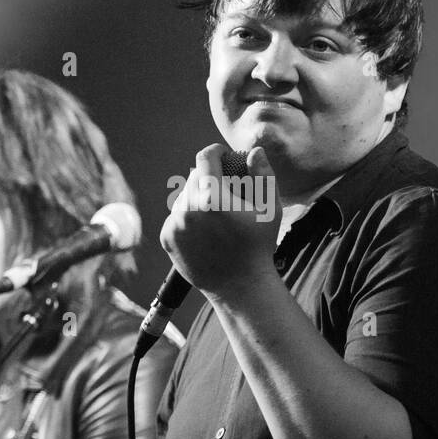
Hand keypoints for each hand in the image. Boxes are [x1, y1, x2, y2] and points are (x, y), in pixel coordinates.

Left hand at [160, 144, 281, 299]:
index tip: (223, 154)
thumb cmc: (259, 247)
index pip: (206, 158)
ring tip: (216, 211)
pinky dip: (188, 216)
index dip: (216, 151)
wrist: (240, 287)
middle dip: (209, 175)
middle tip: (225, 185)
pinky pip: (176, 216)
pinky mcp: (167, 238)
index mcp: (213, 197)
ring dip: (198, 196)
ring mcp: (174, 224)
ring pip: (184, 196)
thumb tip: (254, 151)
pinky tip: (205, 228)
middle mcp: (188, 208)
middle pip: (194, 176)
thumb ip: (263, 175)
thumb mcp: (270, 209)